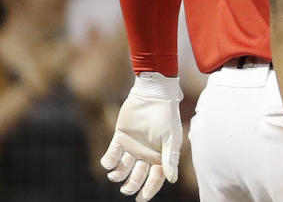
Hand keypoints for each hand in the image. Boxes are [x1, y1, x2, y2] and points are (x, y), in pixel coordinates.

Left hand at [100, 72, 182, 201]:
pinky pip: (111, 154)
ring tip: (115, 175)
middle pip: (137, 176)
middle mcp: (146, 153)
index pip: (155, 178)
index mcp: (159, 155)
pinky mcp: (120, 137)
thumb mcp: (171, 138)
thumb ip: (170, 158)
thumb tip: (172, 180)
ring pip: (123, 168)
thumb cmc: (166, 115)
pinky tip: (110, 162)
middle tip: (126, 190)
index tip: (141, 199)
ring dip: (118, 175)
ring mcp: (132, 146)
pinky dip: (108, 161)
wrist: (152, 94)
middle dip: (131, 185)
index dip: (149, 189)